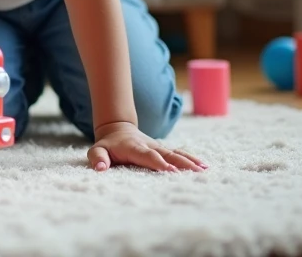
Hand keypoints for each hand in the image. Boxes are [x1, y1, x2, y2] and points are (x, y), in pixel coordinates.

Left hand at [88, 122, 206, 172]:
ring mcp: (158, 147)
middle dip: (180, 162)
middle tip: (194, 171)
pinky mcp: (164, 149)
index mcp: (133, 148)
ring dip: (190, 160)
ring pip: (175, 153)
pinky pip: (179, 153)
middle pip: (166, 154)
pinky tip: (204, 166)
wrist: (117, 129)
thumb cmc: (108, 146)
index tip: (170, 170)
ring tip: (204, 169)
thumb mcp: (97, 150)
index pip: (146, 155)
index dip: (158, 162)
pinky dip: (191, 159)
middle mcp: (149, 146)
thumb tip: (100, 168)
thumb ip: (98, 158)